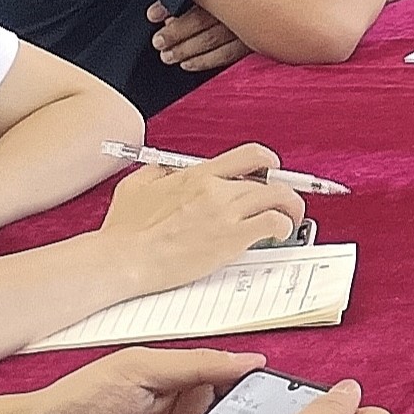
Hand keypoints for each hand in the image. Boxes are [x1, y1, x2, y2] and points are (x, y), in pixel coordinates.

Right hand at [99, 154, 304, 285]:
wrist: (123, 258)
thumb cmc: (124, 232)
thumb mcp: (135, 187)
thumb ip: (156, 174)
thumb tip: (168, 172)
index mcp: (196, 176)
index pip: (247, 156)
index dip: (268, 161)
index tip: (273, 170)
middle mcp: (216, 189)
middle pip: (269, 180)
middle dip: (282, 191)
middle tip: (283, 203)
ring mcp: (226, 212)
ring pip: (278, 198)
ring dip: (290, 208)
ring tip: (289, 220)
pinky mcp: (232, 238)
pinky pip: (273, 223)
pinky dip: (284, 227)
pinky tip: (279, 234)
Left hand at [149, 1, 248, 75]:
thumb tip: (170, 6)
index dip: (169, 7)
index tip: (152, 14)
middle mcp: (241, 5)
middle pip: (200, 22)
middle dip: (174, 33)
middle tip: (158, 42)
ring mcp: (251, 25)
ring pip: (211, 41)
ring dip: (186, 50)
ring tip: (168, 56)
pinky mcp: (260, 40)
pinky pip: (228, 55)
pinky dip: (206, 61)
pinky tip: (189, 64)